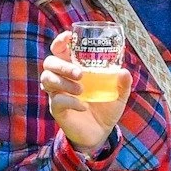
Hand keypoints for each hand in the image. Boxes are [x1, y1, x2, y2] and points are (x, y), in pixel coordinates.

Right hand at [40, 31, 127, 153]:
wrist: (101, 133)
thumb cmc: (106, 108)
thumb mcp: (119, 95)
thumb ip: (122, 84)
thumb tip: (124, 71)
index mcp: (74, 68)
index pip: (60, 50)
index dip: (60, 41)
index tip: (69, 37)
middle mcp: (62, 78)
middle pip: (49, 63)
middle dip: (62, 65)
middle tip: (80, 74)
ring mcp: (57, 93)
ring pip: (47, 79)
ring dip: (63, 81)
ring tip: (81, 90)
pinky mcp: (57, 109)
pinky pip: (56, 100)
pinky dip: (70, 101)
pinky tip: (83, 106)